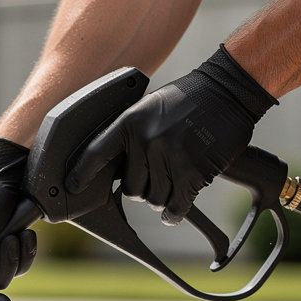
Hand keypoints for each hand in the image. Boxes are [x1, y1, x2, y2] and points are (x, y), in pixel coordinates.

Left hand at [68, 45, 276, 224]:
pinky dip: (174, 213)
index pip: (96, 153)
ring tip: (174, 177)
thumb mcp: (149, 108)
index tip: (71, 188)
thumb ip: (130, 135)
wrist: (230, 88)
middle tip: (159, 171)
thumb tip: (107, 170)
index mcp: (131, 122)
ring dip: (162, 197)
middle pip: (131, 189)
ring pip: (153, 200)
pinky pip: (175, 207)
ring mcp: (171, 156)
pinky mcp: (194, 172)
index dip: (81, 173)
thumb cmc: (187, 100)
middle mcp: (147, 140)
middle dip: (143, 186)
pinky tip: (175, 208)